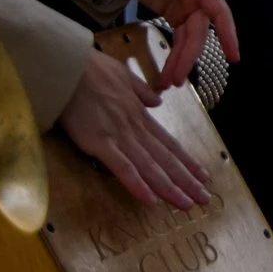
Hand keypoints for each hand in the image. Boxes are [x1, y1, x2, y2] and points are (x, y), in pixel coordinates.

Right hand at [58, 47, 210, 207]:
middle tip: (204, 199)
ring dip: (170, 188)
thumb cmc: (90, 69)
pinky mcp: (100, 143)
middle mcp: (135, 128)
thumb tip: (156, 102)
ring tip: (187, 205)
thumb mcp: (123, 75)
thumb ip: (140, 91)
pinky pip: (123, 167)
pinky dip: (138, 184)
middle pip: (166, 159)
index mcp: (139, 115)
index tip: (201, 175)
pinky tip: (151, 200)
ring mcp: (119, 136)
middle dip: (186, 181)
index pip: (168, 143)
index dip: (186, 161)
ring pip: (151, 167)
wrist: (68, 66)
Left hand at [109, 0, 240, 84]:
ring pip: (188, 41)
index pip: (219, 11)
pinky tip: (166, 73)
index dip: (227, 33)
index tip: (233, 56)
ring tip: (168, 84)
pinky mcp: (172, 15)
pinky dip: (173, 56)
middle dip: (189, 57)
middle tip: (176, 80)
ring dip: (180, 62)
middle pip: (198, 34)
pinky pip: (177, 39)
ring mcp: (184, 8)